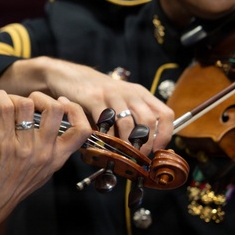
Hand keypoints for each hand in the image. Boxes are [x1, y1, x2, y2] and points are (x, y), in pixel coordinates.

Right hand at [0, 56, 173, 153]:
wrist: (68, 77)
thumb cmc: (96, 95)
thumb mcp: (119, 103)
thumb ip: (131, 121)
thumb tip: (143, 150)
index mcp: (141, 94)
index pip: (166, 115)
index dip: (164, 135)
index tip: (156, 151)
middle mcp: (131, 93)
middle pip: (149, 121)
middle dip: (144, 144)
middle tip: (136, 157)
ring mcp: (112, 94)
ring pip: (127, 123)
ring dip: (125, 144)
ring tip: (119, 154)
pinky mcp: (93, 98)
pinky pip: (104, 121)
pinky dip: (104, 136)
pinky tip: (102, 142)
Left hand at [0, 90, 91, 234]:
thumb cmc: (11, 188)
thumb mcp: (41, 174)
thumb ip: (50, 154)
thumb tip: (50, 129)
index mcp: (57, 159)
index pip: (82, 130)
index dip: (75, 109)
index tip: (61, 102)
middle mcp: (44, 152)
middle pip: (56, 109)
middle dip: (41, 97)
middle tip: (29, 101)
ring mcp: (24, 147)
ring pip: (28, 105)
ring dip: (15, 97)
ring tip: (6, 102)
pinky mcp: (3, 143)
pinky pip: (6, 109)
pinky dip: (0, 97)